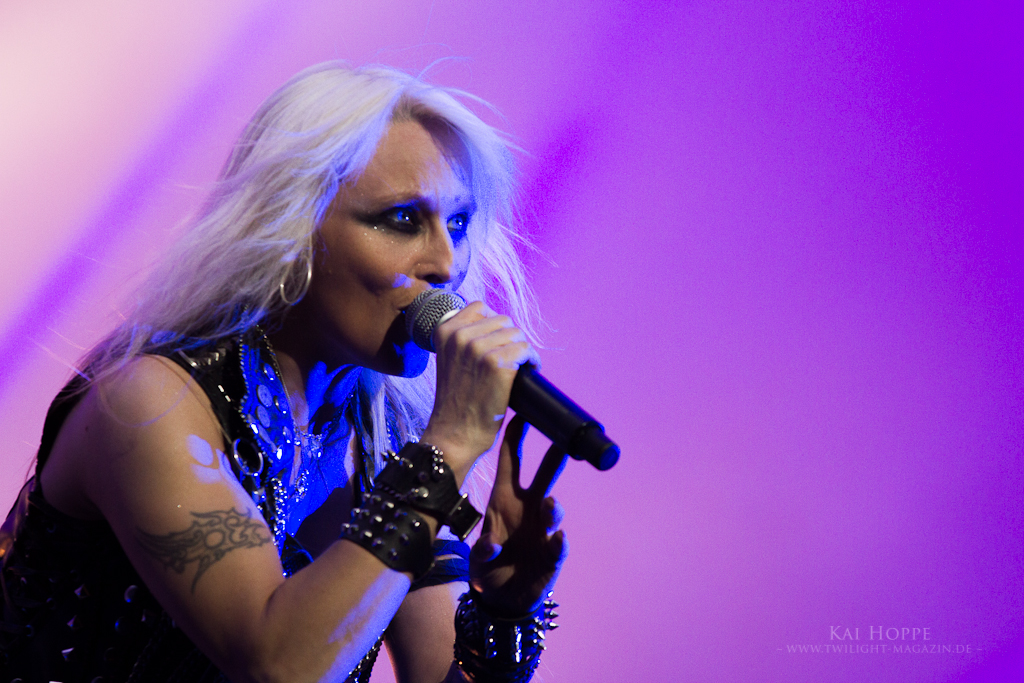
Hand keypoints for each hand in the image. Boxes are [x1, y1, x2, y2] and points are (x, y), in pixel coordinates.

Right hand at [420, 301, 538, 482]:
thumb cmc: (456, 401)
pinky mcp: (497, 364)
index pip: (479, 307)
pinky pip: (526, 350)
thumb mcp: (450, 360)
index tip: (498, 341)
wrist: (454, 433)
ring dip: (522, 349)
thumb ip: (463, 340)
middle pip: (502, 320)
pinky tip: (529, 370)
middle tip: (512, 358)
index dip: (494, 324)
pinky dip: (532, 360)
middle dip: (510, 338)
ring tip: (520, 365)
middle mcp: (459, 336)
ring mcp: (478, 349)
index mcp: (444, 331)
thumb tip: (496, 325)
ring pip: (517, 333)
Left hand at [469, 415, 568, 616]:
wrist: (503, 599)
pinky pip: (559, 543)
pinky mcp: (553, 553)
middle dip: (554, 457)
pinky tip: (557, 540)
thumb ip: (483, 550)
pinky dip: (559, 541)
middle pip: (544, 476)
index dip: (516, 439)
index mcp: (504, 500)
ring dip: (552, 506)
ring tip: (549, 506)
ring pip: (553, 508)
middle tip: (564, 442)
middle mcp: (527, 509)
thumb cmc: (488, 568)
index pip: (511, 463)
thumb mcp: (478, 558)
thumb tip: (491, 546)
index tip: (523, 414)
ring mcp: (542, 530)